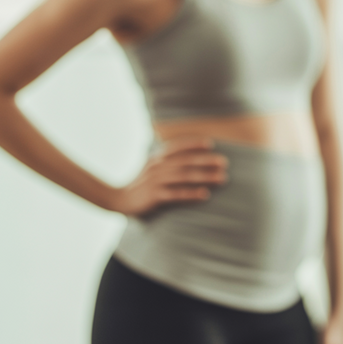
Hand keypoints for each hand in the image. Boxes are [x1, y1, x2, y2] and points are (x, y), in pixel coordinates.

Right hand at [108, 137, 227, 215]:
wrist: (118, 199)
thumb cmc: (141, 183)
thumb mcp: (152, 167)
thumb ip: (168, 160)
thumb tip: (191, 156)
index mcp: (157, 158)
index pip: (178, 147)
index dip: (194, 144)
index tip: (211, 144)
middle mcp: (157, 166)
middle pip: (186, 162)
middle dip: (207, 161)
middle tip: (224, 163)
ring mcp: (155, 181)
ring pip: (184, 176)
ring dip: (205, 177)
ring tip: (222, 178)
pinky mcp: (154, 196)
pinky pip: (176, 194)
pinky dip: (191, 194)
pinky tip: (205, 195)